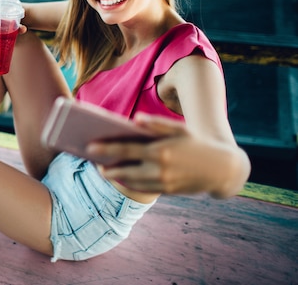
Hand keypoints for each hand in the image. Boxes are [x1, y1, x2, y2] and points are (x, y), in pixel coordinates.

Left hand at [84, 113, 234, 195]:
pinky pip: (143, 189)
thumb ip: (156, 124)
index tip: (89, 146)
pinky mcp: (168, 191)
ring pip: (132, 182)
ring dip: (117, 177)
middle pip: (125, 169)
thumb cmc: (196, 143)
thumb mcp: (179, 129)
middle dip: (108, 167)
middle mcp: (160, 169)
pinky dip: (131, 184)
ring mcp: (163, 183)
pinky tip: (123, 177)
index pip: (125, 149)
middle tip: (95, 163)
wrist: (221, 169)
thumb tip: (134, 119)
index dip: (105, 149)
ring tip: (106, 170)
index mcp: (159, 150)